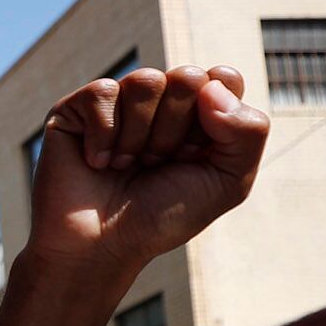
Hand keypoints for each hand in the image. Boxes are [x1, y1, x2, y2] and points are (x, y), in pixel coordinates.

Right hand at [24, 65, 268, 284]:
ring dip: (139, 137)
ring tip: (126, 166)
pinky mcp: (76, 108)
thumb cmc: (162, 218)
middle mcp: (159, 101)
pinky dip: (105, 137)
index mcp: (198, 112)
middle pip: (187, 77)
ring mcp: (118, 101)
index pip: (224, 78)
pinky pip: (103, 92)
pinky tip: (98, 162)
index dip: (215, 119)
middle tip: (157, 164)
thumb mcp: (228, 183)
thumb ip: (249, 131)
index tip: (194, 158)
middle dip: (175, 131)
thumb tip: (211, 85)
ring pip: (145, 81)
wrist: (101, 248)